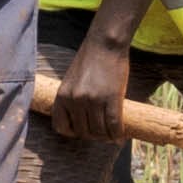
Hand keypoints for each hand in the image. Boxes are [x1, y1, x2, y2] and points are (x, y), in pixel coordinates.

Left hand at [46, 42, 134, 161]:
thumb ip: (71, 98)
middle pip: (83, 131)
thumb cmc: (89, 61)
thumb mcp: (71, 81)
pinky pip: (114, 124)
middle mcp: (75, 101)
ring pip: (99, 130)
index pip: (61, 127)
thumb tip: (79, 118)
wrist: (104, 46)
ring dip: (106, 136)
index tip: (82, 132)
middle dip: (93, 136)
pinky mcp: (111, 98)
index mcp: (62, 97)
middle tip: (102, 134)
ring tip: (112, 135)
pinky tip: (121, 136)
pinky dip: (117, 133)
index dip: (72, 133)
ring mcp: (93, 101)